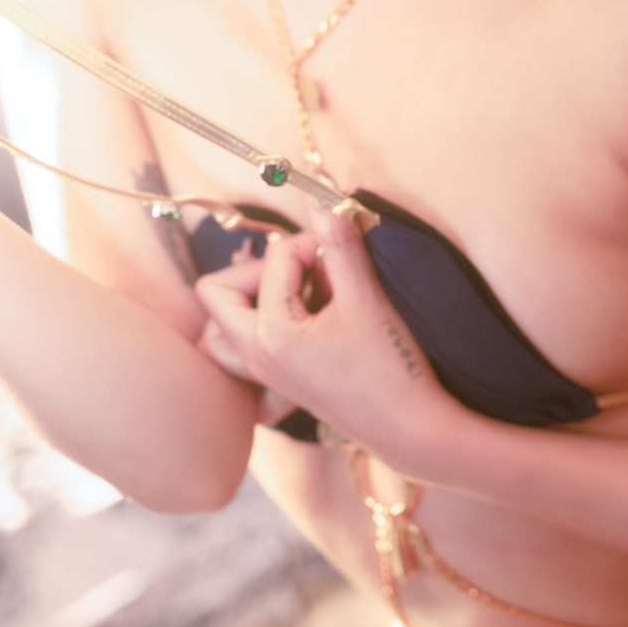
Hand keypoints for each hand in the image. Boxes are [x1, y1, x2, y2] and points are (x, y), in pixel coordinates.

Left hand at [193, 199, 452, 472]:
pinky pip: (238, 350)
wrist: (409, 430)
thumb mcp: (366, 298)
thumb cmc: (391, 367)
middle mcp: (254, 355)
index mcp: (270, 333)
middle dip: (261, 269)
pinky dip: (255, 328)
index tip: (347, 258)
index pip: (279, 256)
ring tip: (294, 296)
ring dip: (248, 299)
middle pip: (218, 290)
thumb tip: (323, 197)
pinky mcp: (275, 384)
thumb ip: (340, 244)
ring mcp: (261, 373)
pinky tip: (297, 323)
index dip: (316, 245)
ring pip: (220, 324)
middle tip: (307, 273)